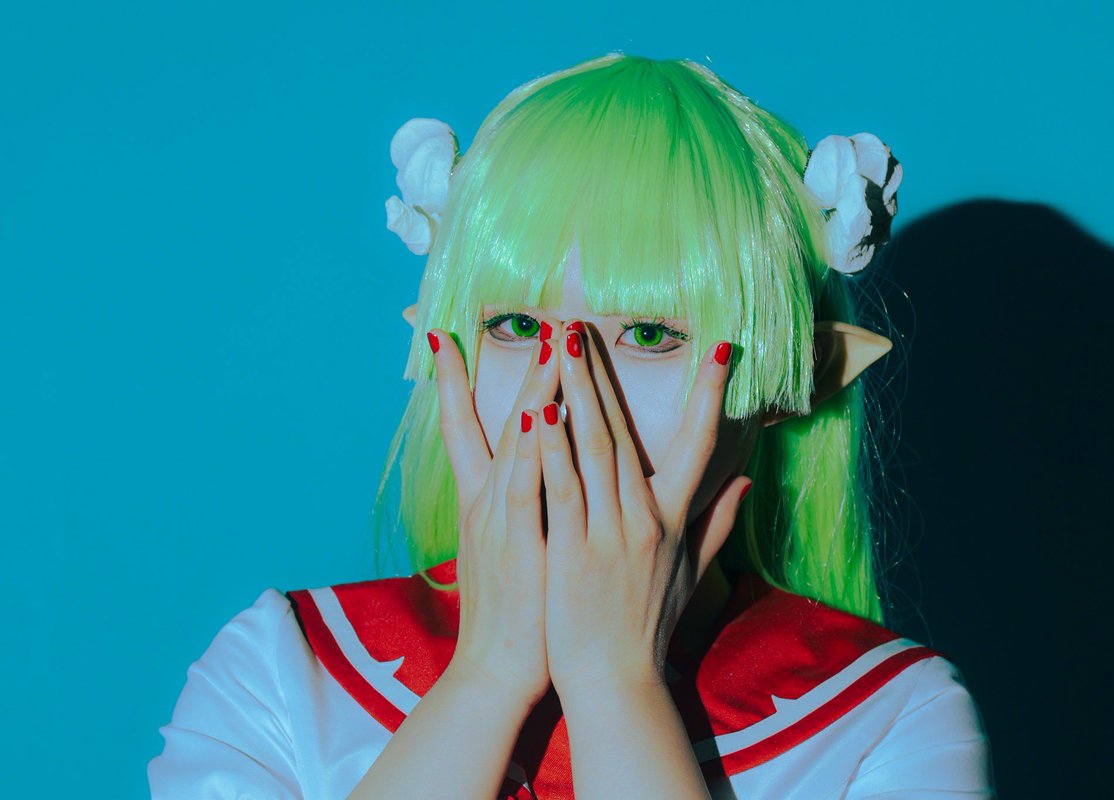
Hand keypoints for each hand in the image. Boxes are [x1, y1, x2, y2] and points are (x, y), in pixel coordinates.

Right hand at [427, 328, 559, 708]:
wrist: (497, 669)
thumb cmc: (519, 609)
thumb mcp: (518, 548)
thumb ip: (528, 506)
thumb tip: (539, 477)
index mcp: (487, 499)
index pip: (465, 427)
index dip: (456, 381)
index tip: (447, 334)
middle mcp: (486, 499)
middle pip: (498, 420)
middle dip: (521, 368)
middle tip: (539, 318)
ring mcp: (497, 519)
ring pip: (517, 442)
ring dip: (533, 390)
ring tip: (549, 344)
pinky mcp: (516, 544)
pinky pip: (522, 488)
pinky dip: (529, 451)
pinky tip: (539, 414)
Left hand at [537, 324, 749, 696]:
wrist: (617, 682)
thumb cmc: (649, 627)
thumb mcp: (693, 574)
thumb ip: (718, 523)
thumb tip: (746, 480)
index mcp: (674, 520)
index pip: (701, 445)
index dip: (711, 397)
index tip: (720, 350)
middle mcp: (645, 519)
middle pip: (625, 433)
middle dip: (604, 375)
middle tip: (585, 325)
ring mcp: (609, 533)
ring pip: (594, 450)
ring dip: (576, 393)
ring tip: (559, 345)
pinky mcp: (573, 551)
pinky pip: (562, 488)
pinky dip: (551, 447)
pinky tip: (538, 410)